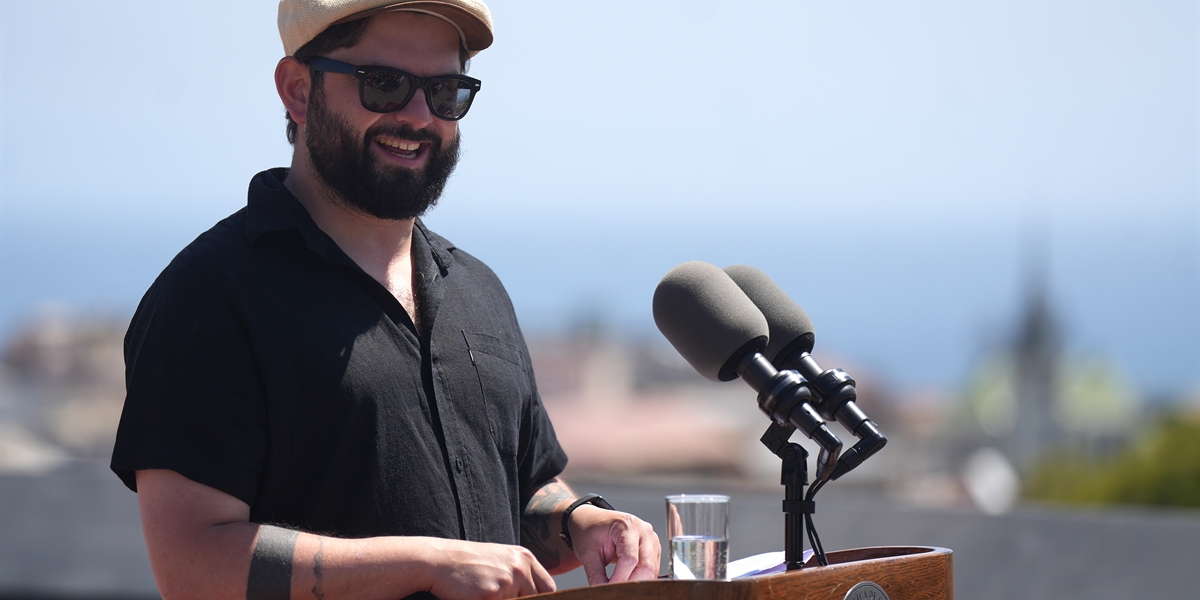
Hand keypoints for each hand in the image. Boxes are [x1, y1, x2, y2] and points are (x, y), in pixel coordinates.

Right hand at [426, 538, 556, 598]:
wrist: (440, 560)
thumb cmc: (469, 562)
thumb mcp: (502, 559)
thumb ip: (522, 575)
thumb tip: (537, 596)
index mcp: (525, 558)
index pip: (548, 588)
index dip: (540, 599)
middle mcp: (520, 568)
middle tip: (497, 594)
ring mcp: (506, 582)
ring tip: (485, 592)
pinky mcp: (491, 595)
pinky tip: (477, 596)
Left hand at [567, 506, 660, 584]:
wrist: (593, 523)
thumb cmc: (590, 533)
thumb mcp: (589, 554)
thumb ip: (597, 575)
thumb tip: (603, 592)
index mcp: (627, 526)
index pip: (630, 558)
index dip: (620, 578)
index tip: (609, 590)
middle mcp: (644, 531)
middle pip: (646, 566)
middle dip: (630, 583)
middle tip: (616, 592)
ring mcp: (652, 540)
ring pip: (652, 570)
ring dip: (636, 582)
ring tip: (619, 587)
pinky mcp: (654, 550)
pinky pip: (653, 570)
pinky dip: (640, 579)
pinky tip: (627, 581)